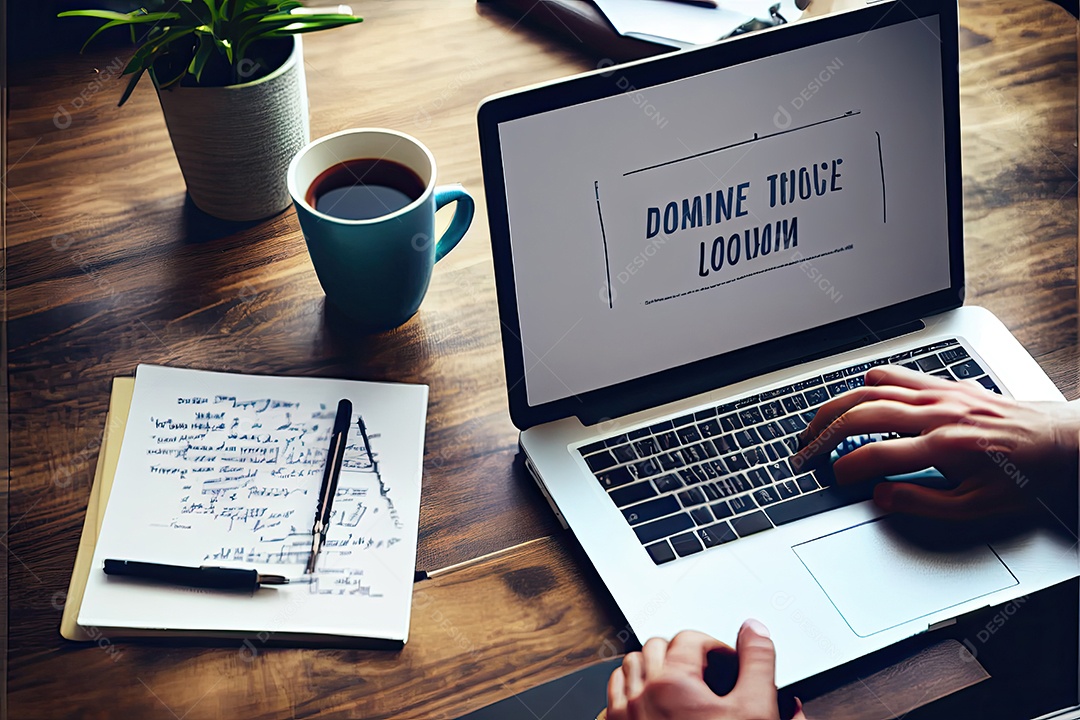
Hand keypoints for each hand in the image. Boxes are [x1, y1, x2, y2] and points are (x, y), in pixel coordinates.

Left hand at [606, 621, 804, 719]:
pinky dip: (631, 690)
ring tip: (681, 686)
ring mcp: (626, 715)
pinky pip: (615, 696)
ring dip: (653, 667)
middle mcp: (642, 694)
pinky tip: (652, 703)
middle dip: (683, 654)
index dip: (715, 648)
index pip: (690, 638)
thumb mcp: (756, 711)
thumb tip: (754, 628)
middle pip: (656, 646)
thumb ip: (758, 662)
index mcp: (674, 681)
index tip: (729, 665)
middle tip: (707, 675)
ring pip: (631, 667)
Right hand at [791, 365, 1079, 519]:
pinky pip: (897, 374)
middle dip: (823, 432)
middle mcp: (937, 414)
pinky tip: (858, 397)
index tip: (833, 479)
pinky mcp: (945, 384)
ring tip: (817, 424)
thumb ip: (923, 502)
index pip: (874, 455)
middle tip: (806, 450)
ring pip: (870, 388)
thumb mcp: (977, 507)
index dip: (844, 469)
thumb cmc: (1027, 475)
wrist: (1063, 441)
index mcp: (943, 447)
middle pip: (860, 413)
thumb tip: (881, 496)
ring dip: (836, 405)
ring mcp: (939, 394)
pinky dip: (869, 384)